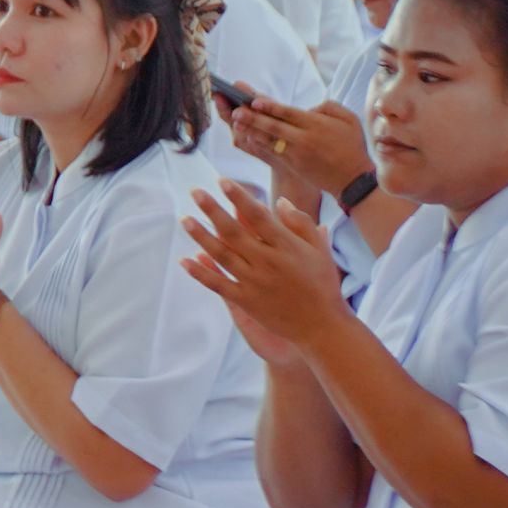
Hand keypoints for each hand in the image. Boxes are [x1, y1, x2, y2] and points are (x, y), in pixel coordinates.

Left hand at [184, 181, 355, 364]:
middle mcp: (268, 263)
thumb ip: (300, 224)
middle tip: (195, 192)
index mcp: (287, 248)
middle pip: (234, 232)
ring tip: (185, 220)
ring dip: (201, 237)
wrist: (322, 326)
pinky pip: (218, 284)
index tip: (223, 181)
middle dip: (213, 210)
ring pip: (222, 255)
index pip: (258, 216)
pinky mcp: (245, 301)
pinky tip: (184, 260)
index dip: (239, 197)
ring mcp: (254, 283)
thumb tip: (279, 201)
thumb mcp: (320, 250)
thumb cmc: (323, 284)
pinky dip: (200, 272)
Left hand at [229, 97, 371, 198]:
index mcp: (317, 124)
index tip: (254, 100)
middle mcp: (304, 138)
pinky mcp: (293, 165)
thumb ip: (329, 107)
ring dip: (251, 131)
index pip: (288, 113)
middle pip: (273, 126)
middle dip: (253, 118)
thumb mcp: (350, 120)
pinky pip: (272, 152)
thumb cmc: (352, 146)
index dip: (270, 106)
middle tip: (235, 111)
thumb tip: (309, 108)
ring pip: (269, 140)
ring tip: (235, 123)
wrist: (353, 179)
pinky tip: (249, 137)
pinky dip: (260, 144)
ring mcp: (297, 153)